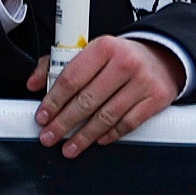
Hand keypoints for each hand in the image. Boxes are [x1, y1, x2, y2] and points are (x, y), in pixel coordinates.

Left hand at [28, 36, 181, 157]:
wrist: (162, 57)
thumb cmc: (120, 57)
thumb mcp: (91, 52)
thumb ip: (58, 64)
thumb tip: (34, 83)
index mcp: (104, 47)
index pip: (72, 78)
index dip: (54, 101)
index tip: (43, 117)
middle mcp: (124, 63)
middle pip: (87, 100)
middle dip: (64, 123)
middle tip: (50, 137)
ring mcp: (142, 82)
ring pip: (106, 116)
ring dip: (84, 136)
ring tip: (69, 147)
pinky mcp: (156, 98)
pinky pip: (128, 123)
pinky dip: (110, 134)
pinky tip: (98, 140)